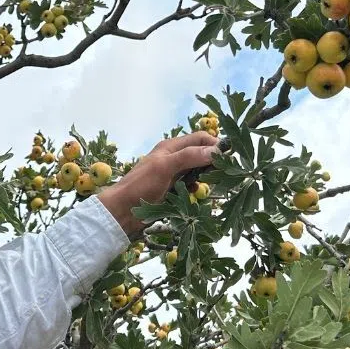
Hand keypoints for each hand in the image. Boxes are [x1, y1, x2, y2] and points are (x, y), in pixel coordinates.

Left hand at [96, 131, 221, 237]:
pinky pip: (190, 185)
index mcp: (170, 146)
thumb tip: (215, 150)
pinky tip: (192, 194)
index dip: (214, 144)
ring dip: (203, 176)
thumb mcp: (165, 167)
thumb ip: (189, 156)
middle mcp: (172, 157)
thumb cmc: (141, 185)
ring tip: (206, 185)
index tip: (228, 158)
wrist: (122, 210)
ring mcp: (172, 173)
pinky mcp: (171, 188)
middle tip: (220, 174)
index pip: (200, 138)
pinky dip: (194, 188)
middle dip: (211, 162)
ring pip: (196, 170)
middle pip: (200, 153)